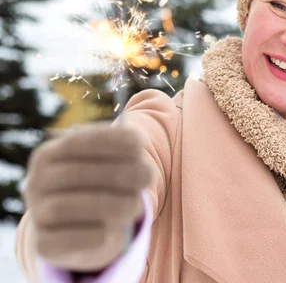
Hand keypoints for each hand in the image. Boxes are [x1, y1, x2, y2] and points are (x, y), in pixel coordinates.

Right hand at [23, 122, 153, 271]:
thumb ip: (123, 151)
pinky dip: (90, 235)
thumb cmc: (101, 184)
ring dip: (109, 205)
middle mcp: (36, 182)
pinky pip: (63, 240)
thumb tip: (139, 146)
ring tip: (137, 205)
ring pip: (67, 207)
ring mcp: (37, 213)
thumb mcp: (110, 162)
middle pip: (76, 174)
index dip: (110, 141)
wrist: (81, 227)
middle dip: (118, 174)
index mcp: (49, 154)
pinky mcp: (43, 243)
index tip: (140, 143)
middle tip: (149, 176)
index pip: (76, 142)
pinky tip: (110, 231)